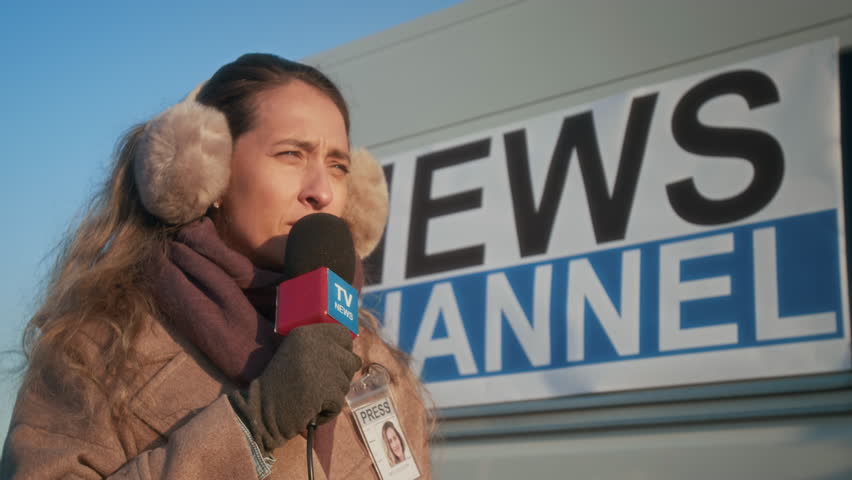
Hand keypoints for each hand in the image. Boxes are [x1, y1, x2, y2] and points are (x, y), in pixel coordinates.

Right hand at [229, 323, 361, 452]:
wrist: (261, 411)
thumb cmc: (279, 385)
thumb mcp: (297, 354)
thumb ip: (322, 349)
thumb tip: (353, 358)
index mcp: (308, 333)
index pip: (344, 335)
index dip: (342, 352)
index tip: (331, 364)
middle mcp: (319, 344)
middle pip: (351, 361)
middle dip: (339, 376)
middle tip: (317, 384)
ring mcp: (325, 366)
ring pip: (346, 383)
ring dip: (332, 395)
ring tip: (309, 396)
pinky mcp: (328, 389)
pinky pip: (339, 403)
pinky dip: (327, 412)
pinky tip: (309, 410)